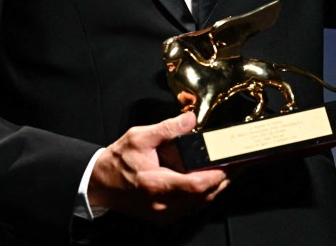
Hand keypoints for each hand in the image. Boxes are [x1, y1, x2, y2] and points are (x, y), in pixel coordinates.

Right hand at [87, 112, 229, 222]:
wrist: (100, 183)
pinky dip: (202, 195)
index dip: (217, 176)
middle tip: (236, 165)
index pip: (196, 185)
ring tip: (226, 171)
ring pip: (199, 204)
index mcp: (156, 184)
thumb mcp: (139, 137)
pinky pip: (190, 208)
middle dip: (223, 181)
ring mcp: (164, 213)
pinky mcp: (164, 216)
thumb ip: (166, 129)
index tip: (230, 164)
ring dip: (215, 189)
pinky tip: (207, 182)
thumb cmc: (117, 161)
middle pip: (204, 197)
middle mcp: (163, 203)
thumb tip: (190, 119)